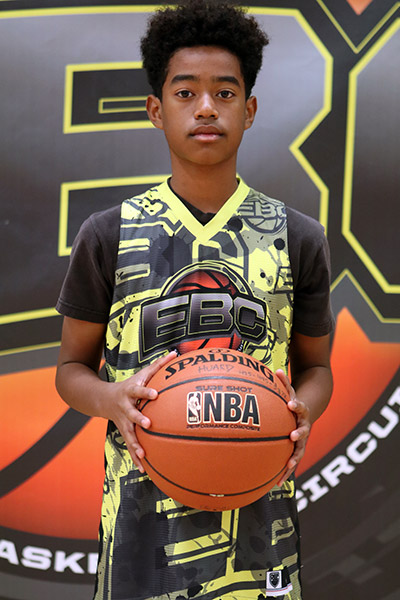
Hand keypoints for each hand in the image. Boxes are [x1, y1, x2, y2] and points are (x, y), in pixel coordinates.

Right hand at [106, 352, 176, 472]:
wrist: (103, 399)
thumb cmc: (130, 384)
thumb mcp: (142, 373)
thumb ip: (158, 365)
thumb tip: (175, 354)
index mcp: (131, 392)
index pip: (139, 390)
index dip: (146, 392)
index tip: (155, 394)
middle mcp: (125, 407)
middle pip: (132, 413)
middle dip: (139, 419)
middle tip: (148, 425)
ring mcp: (123, 421)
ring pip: (128, 434)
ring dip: (135, 444)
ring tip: (143, 454)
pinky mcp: (123, 432)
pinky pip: (129, 446)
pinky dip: (135, 457)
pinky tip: (143, 469)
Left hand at [275, 369, 310, 485]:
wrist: (307, 416)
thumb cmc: (293, 403)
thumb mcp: (290, 391)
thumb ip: (283, 382)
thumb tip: (276, 370)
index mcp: (301, 412)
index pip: (301, 406)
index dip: (296, 404)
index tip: (291, 403)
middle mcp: (304, 427)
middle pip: (303, 431)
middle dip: (298, 434)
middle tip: (292, 436)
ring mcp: (302, 441)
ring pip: (299, 451)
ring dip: (294, 459)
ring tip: (288, 467)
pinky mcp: (297, 451)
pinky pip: (291, 463)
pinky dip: (284, 473)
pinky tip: (275, 484)